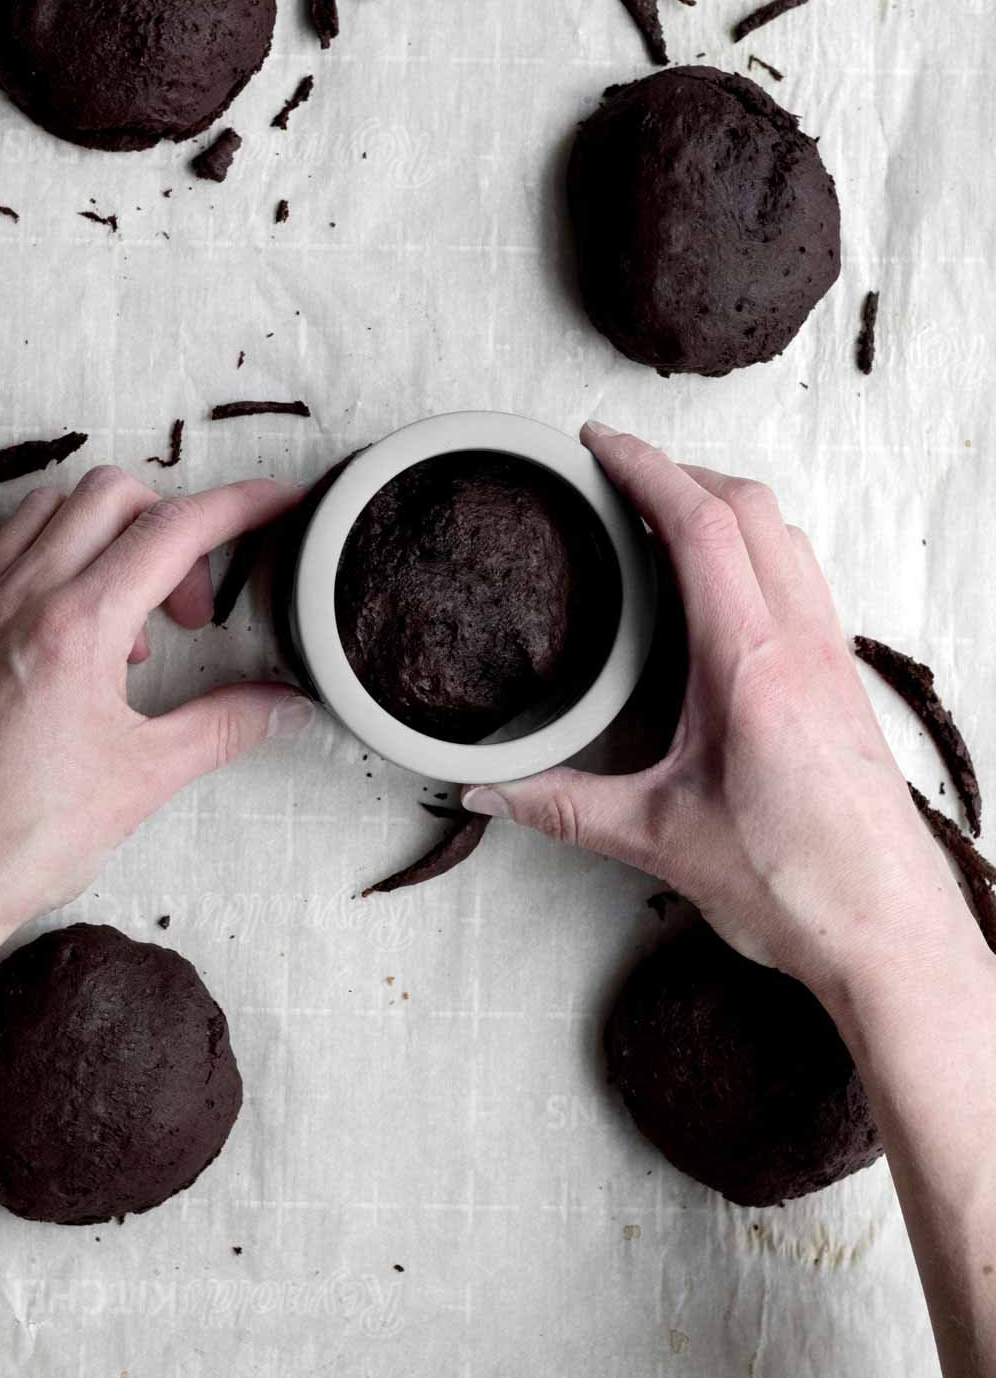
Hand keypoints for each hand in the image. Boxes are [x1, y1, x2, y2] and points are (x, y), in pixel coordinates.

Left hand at [0, 467, 313, 958]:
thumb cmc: (27, 836)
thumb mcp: (147, 777)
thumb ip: (226, 724)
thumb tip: (286, 703)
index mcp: (77, 626)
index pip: (175, 531)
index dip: (241, 506)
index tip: (281, 501)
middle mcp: (21, 597)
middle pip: (115, 497)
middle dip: (173, 527)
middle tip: (192, 606)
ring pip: (50, 508)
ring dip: (105, 534)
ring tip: (127, 615)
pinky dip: (35, 549)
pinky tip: (58, 604)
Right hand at [463, 422, 971, 997]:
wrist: (891, 934)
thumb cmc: (797, 886)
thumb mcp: (659, 841)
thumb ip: (563, 806)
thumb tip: (485, 788)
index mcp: (750, 663)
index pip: (699, 524)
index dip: (642, 468)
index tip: (596, 443)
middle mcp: (801, 642)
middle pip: (749, 506)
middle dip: (678, 471)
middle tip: (616, 472)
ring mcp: (831, 658)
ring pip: (785, 535)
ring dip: (725, 504)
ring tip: (664, 514)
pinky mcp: (842, 683)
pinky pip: (803, 578)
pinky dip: (757, 549)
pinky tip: (722, 589)